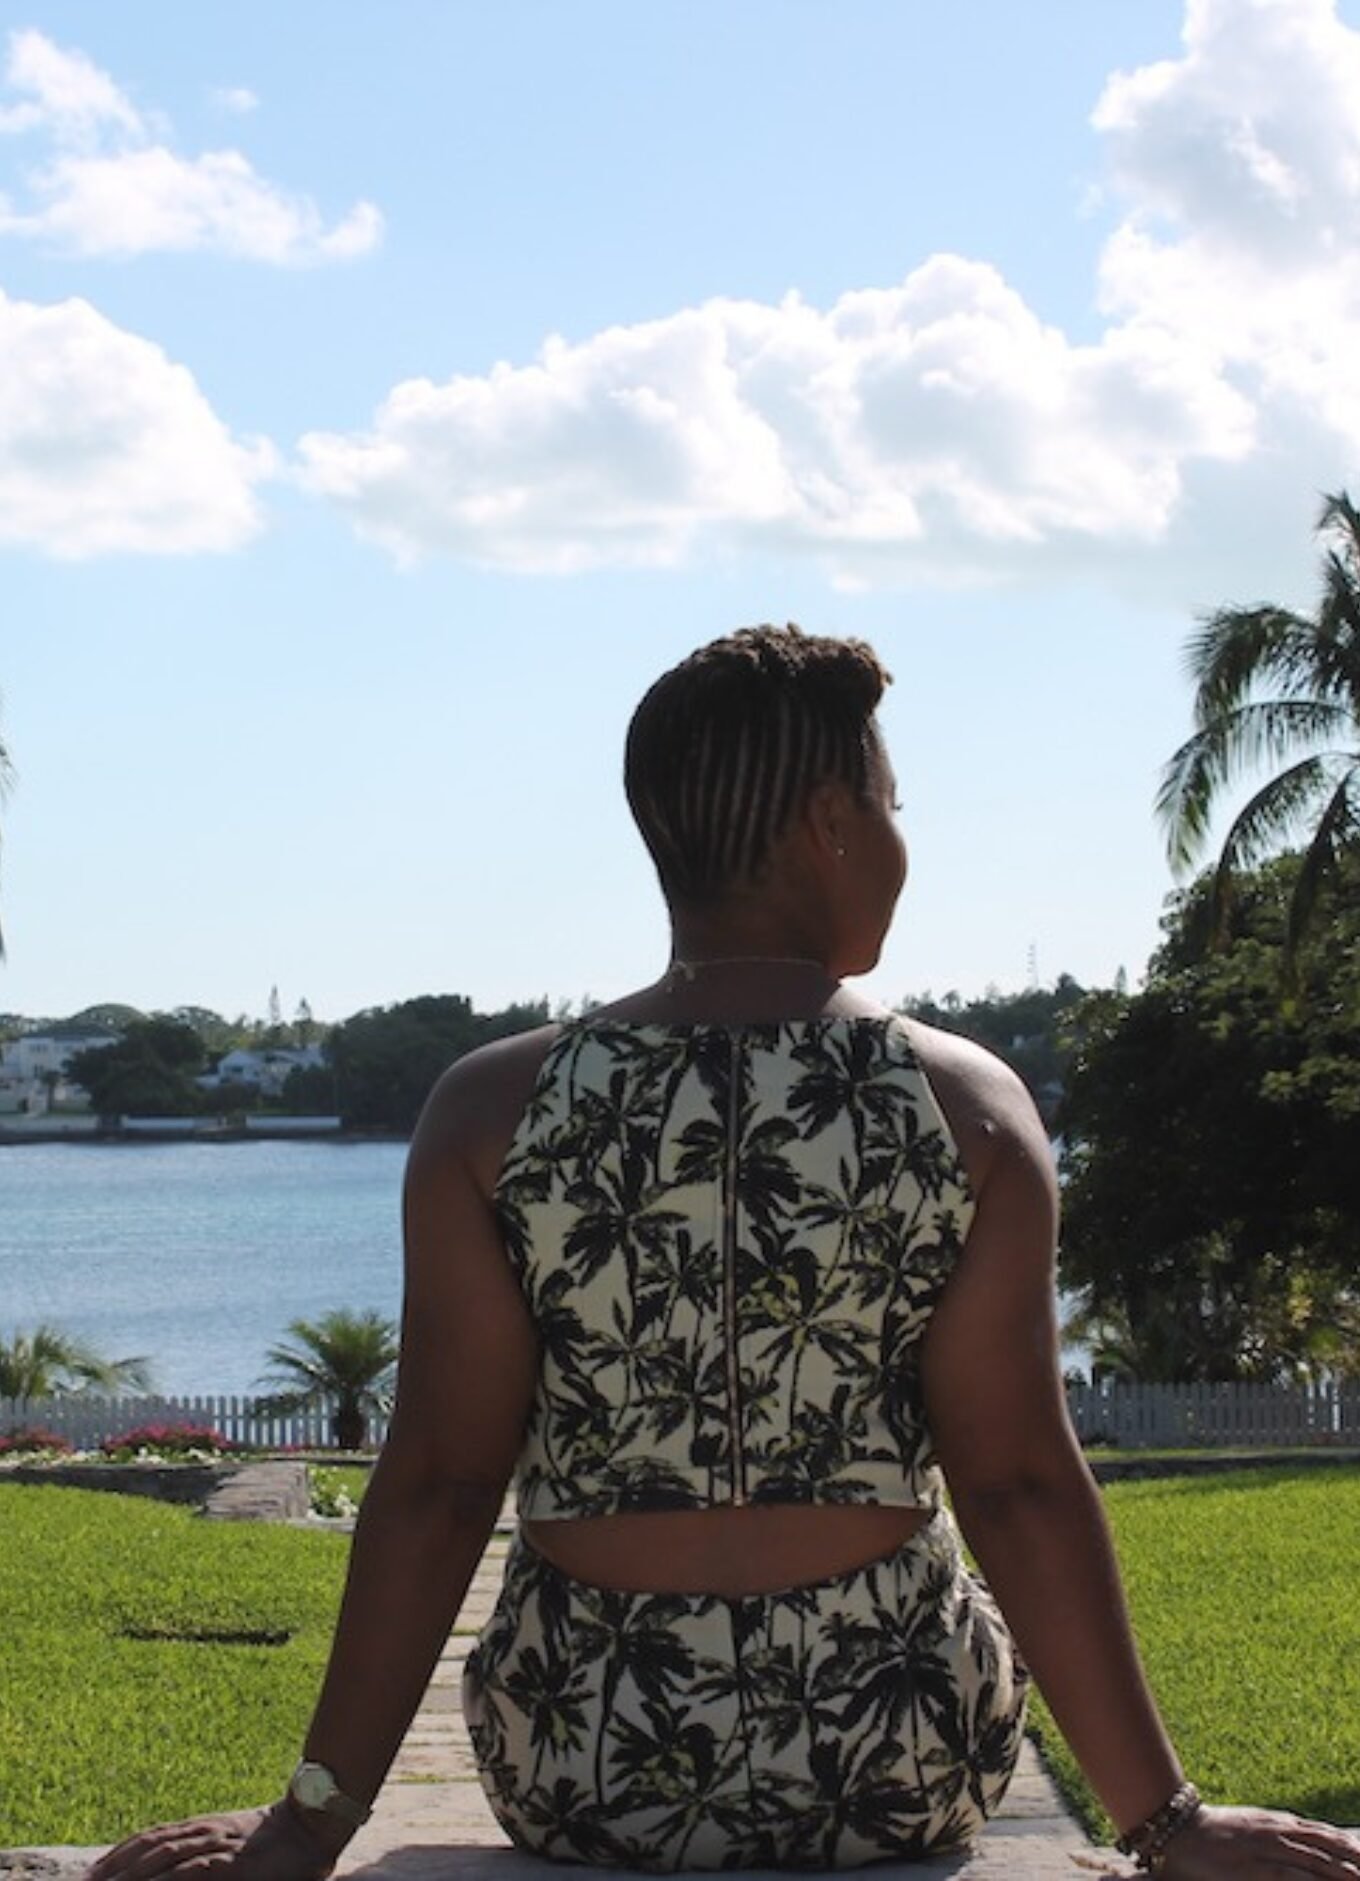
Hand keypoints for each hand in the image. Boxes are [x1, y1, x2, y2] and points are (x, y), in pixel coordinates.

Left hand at [84, 1802, 341, 1880]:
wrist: (310, 1825)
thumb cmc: (275, 1839)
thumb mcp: (234, 1841)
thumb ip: (205, 1851)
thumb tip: (175, 1864)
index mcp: (204, 1826)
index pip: (151, 1836)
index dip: (121, 1852)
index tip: (95, 1870)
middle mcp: (205, 1831)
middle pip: (150, 1847)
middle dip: (116, 1867)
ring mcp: (217, 1845)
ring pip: (163, 1858)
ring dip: (130, 1873)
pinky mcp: (230, 1863)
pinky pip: (191, 1871)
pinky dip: (166, 1879)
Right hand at [1158, 1805, 1359, 1877]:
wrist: (1182, 1830)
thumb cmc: (1211, 1829)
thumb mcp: (1246, 1823)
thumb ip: (1269, 1829)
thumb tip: (1290, 1831)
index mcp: (1274, 1821)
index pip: (1318, 1831)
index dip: (1342, 1841)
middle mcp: (1277, 1832)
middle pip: (1323, 1845)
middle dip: (1349, 1857)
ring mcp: (1270, 1850)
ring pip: (1316, 1862)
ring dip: (1341, 1871)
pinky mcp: (1261, 1869)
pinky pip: (1295, 1878)